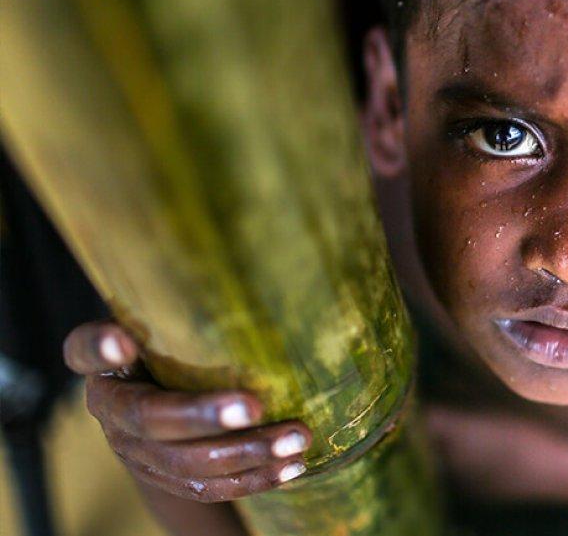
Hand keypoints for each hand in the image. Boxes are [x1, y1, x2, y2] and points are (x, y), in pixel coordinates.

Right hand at [63, 321, 311, 502]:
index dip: (99, 348)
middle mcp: (114, 410)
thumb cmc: (180, 346)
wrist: (166, 410)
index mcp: (108, 365)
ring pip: (186, 463)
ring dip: (246, 453)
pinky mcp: (167, 480)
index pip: (84, 350)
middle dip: (203, 416)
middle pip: (149, 420)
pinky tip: (291, 466)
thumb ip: (188, 305)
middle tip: (254, 405)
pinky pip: (208, 489)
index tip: (123, 339)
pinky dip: (254, 479)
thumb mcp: (173, 321)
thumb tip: (254, 265)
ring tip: (296, 437)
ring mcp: (138, 452)